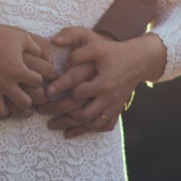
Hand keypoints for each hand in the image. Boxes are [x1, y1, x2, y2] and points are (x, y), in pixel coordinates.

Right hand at [0, 23, 57, 117]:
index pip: (38, 83)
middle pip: (25, 103)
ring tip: (7, 101)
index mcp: (18, 70)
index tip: (33, 75)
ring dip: (6, 108)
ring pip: (1, 111)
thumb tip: (44, 58)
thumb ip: (36, 48)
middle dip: (28, 100)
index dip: (38, 79)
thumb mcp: (21, 37)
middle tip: (25, 94)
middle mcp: (5, 82)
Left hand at [45, 26, 164, 137]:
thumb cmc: (115, 52)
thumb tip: (61, 61)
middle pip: (82, 113)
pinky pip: (104, 125)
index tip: (45, 92)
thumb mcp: (96, 48)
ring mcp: (113, 105)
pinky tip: (72, 132)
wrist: (139, 60)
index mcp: (103, 83)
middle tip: (41, 110)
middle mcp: (108, 98)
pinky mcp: (117, 109)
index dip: (61, 91)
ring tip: (52, 124)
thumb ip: (78, 54)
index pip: (78, 92)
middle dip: (60, 113)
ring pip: (91, 123)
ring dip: (71, 126)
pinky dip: (88, 130)